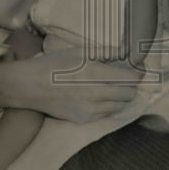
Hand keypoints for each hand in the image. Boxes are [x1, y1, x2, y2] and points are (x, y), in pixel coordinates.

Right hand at [0, 48, 141, 122]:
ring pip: (118, 106)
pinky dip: (107, 106)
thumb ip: (106, 52)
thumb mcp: (80, 52)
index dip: (138, 73)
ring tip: (110, 86)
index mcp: (95, 74)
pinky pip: (104, 114)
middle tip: (124, 77)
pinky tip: (98, 96)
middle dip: (130, 85)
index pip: (130, 78)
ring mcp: (89, 110)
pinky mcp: (82, 120)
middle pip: (128, 94)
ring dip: (119, 96)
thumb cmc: (54, 64)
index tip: (139, 69)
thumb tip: (126, 50)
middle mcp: (95, 95)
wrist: (29, 87)